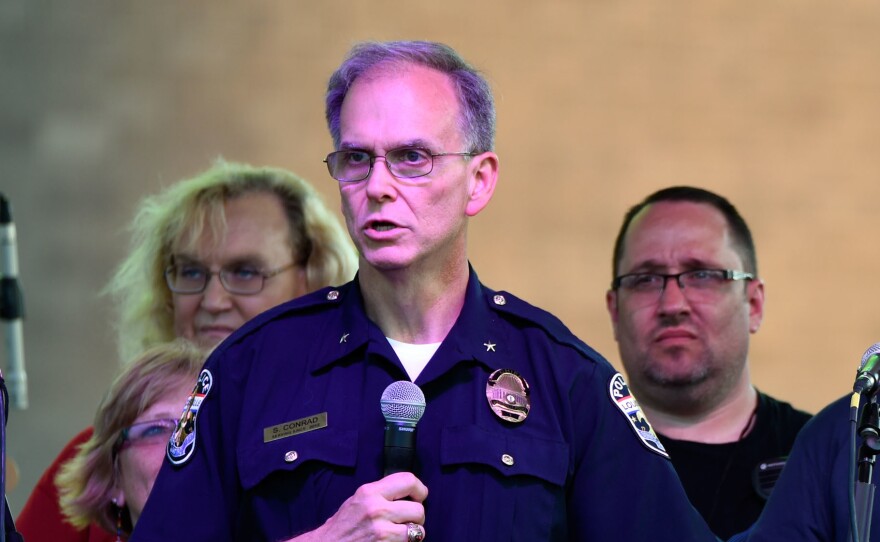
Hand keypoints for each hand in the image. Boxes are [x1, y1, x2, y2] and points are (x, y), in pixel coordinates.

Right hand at [291, 472, 428, 541]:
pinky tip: (394, 541)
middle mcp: (376, 508)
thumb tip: (408, 491)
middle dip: (417, 516)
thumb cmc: (344, 524)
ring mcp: (381, 529)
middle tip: (408, 520)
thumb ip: (381, 493)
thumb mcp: (359, 499)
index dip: (420, 490)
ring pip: (417, 529)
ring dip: (413, 533)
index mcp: (370, 491)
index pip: (408, 480)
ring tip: (401, 532)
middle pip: (418, 508)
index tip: (419, 496)